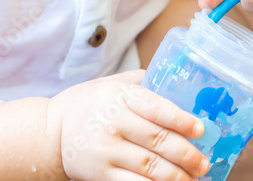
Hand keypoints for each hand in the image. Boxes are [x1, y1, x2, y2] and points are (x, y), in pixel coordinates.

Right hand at [47, 70, 208, 180]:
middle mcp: (114, 123)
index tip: (200, 129)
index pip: (157, 108)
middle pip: (158, 141)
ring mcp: (106, 151)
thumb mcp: (113, 83)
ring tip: (193, 178)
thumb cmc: (88, 104)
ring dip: (176, 176)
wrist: (49, 132)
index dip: (182, 120)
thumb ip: (143, 82)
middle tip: (203, 162)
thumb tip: (180, 82)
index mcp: (121, 97)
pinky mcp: (99, 174)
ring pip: (149, 167)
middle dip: (186, 154)